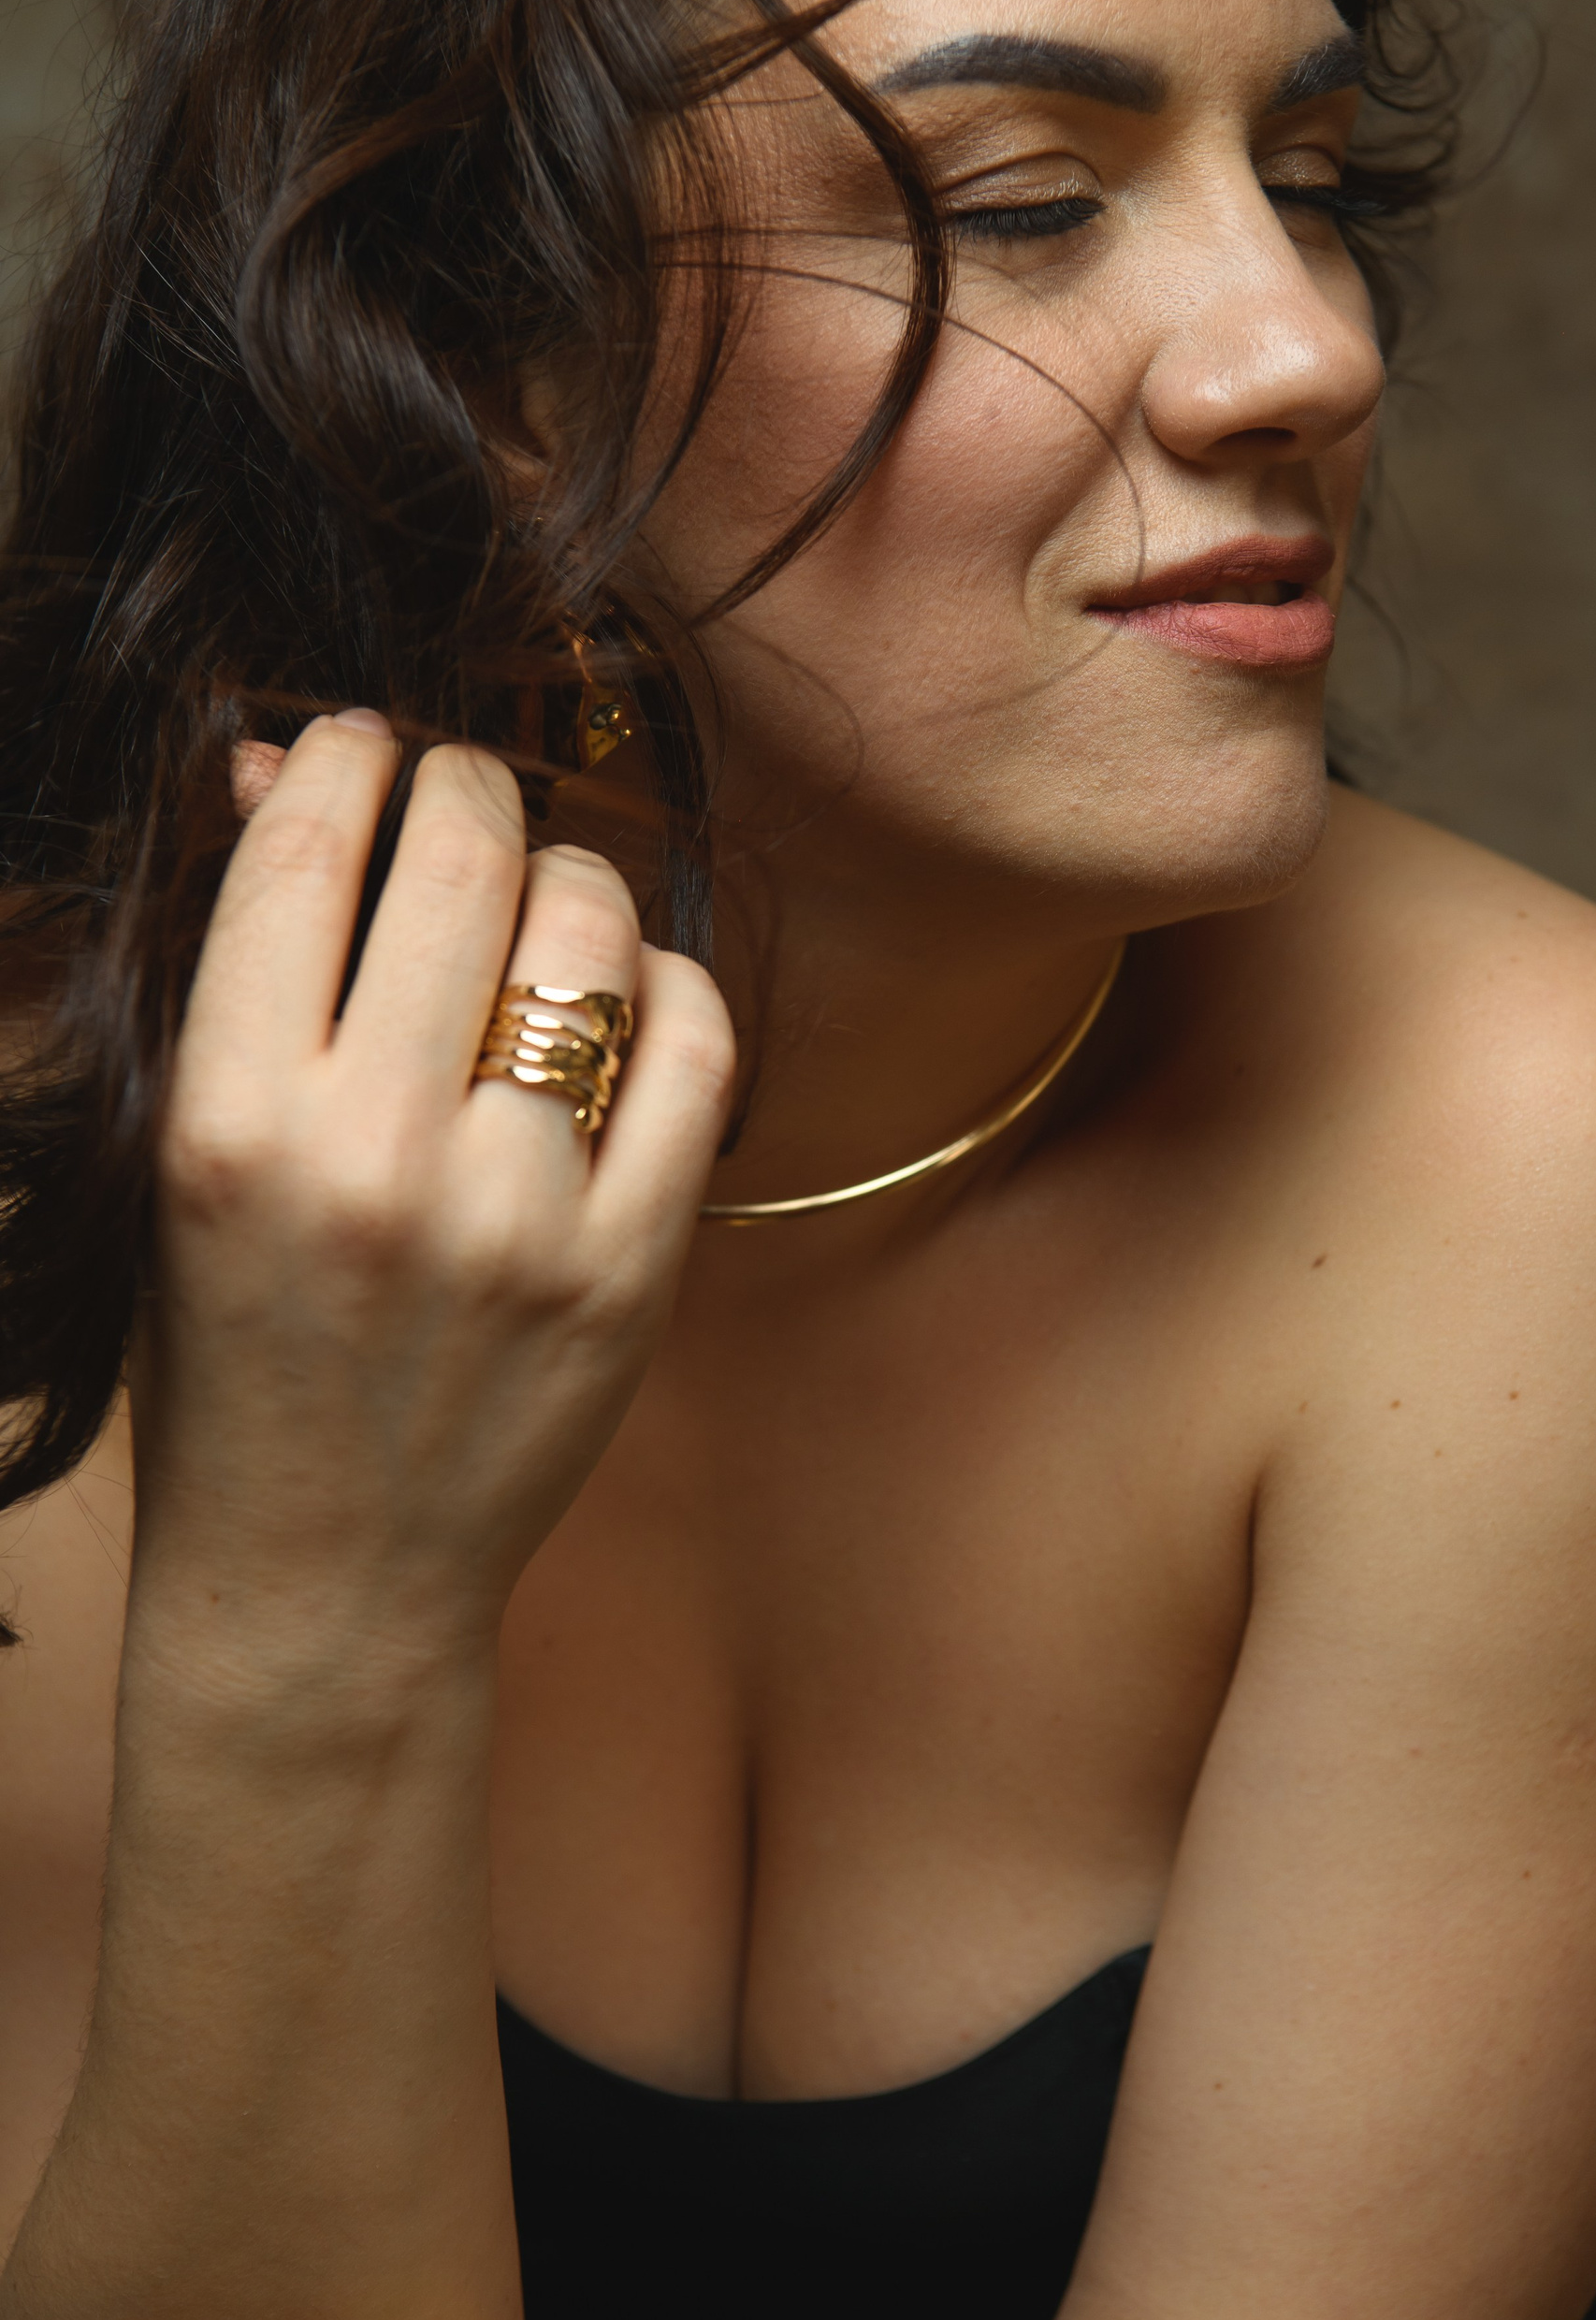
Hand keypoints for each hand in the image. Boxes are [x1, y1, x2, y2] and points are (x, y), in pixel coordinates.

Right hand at [130, 710, 733, 1673]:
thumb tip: (284, 766)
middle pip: (463, 858)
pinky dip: (666, 985)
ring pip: (591, 928)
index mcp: (229, 1124)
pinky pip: (694, 1040)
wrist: (323, 1575)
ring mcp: (519, 1218)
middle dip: (464, 781)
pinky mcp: (632, 1269)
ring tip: (536, 906)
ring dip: (567, 876)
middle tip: (459, 791)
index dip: (345, 754)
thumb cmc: (228, 1359)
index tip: (362, 745)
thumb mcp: (178, 1162)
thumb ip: (235, 968)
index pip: (307, 851)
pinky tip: (621, 1000)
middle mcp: (373, 1161)